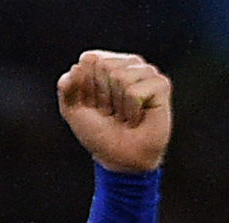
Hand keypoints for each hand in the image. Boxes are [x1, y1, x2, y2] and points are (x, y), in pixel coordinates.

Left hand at [57, 50, 172, 172]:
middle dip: (101, 96)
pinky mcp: (161, 85)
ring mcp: (147, 72)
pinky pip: (134, 92)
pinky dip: (131, 111)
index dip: (85, 87)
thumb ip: (67, 88)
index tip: (93, 104)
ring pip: (120, 77)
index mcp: (107, 62)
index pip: (89, 59)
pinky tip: (137, 118)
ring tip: (124, 115)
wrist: (119, 158)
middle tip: (110, 111)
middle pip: (104, 66)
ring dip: (117, 105)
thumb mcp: (73, 110)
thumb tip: (73, 70)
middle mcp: (129, 63)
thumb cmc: (98, 132)